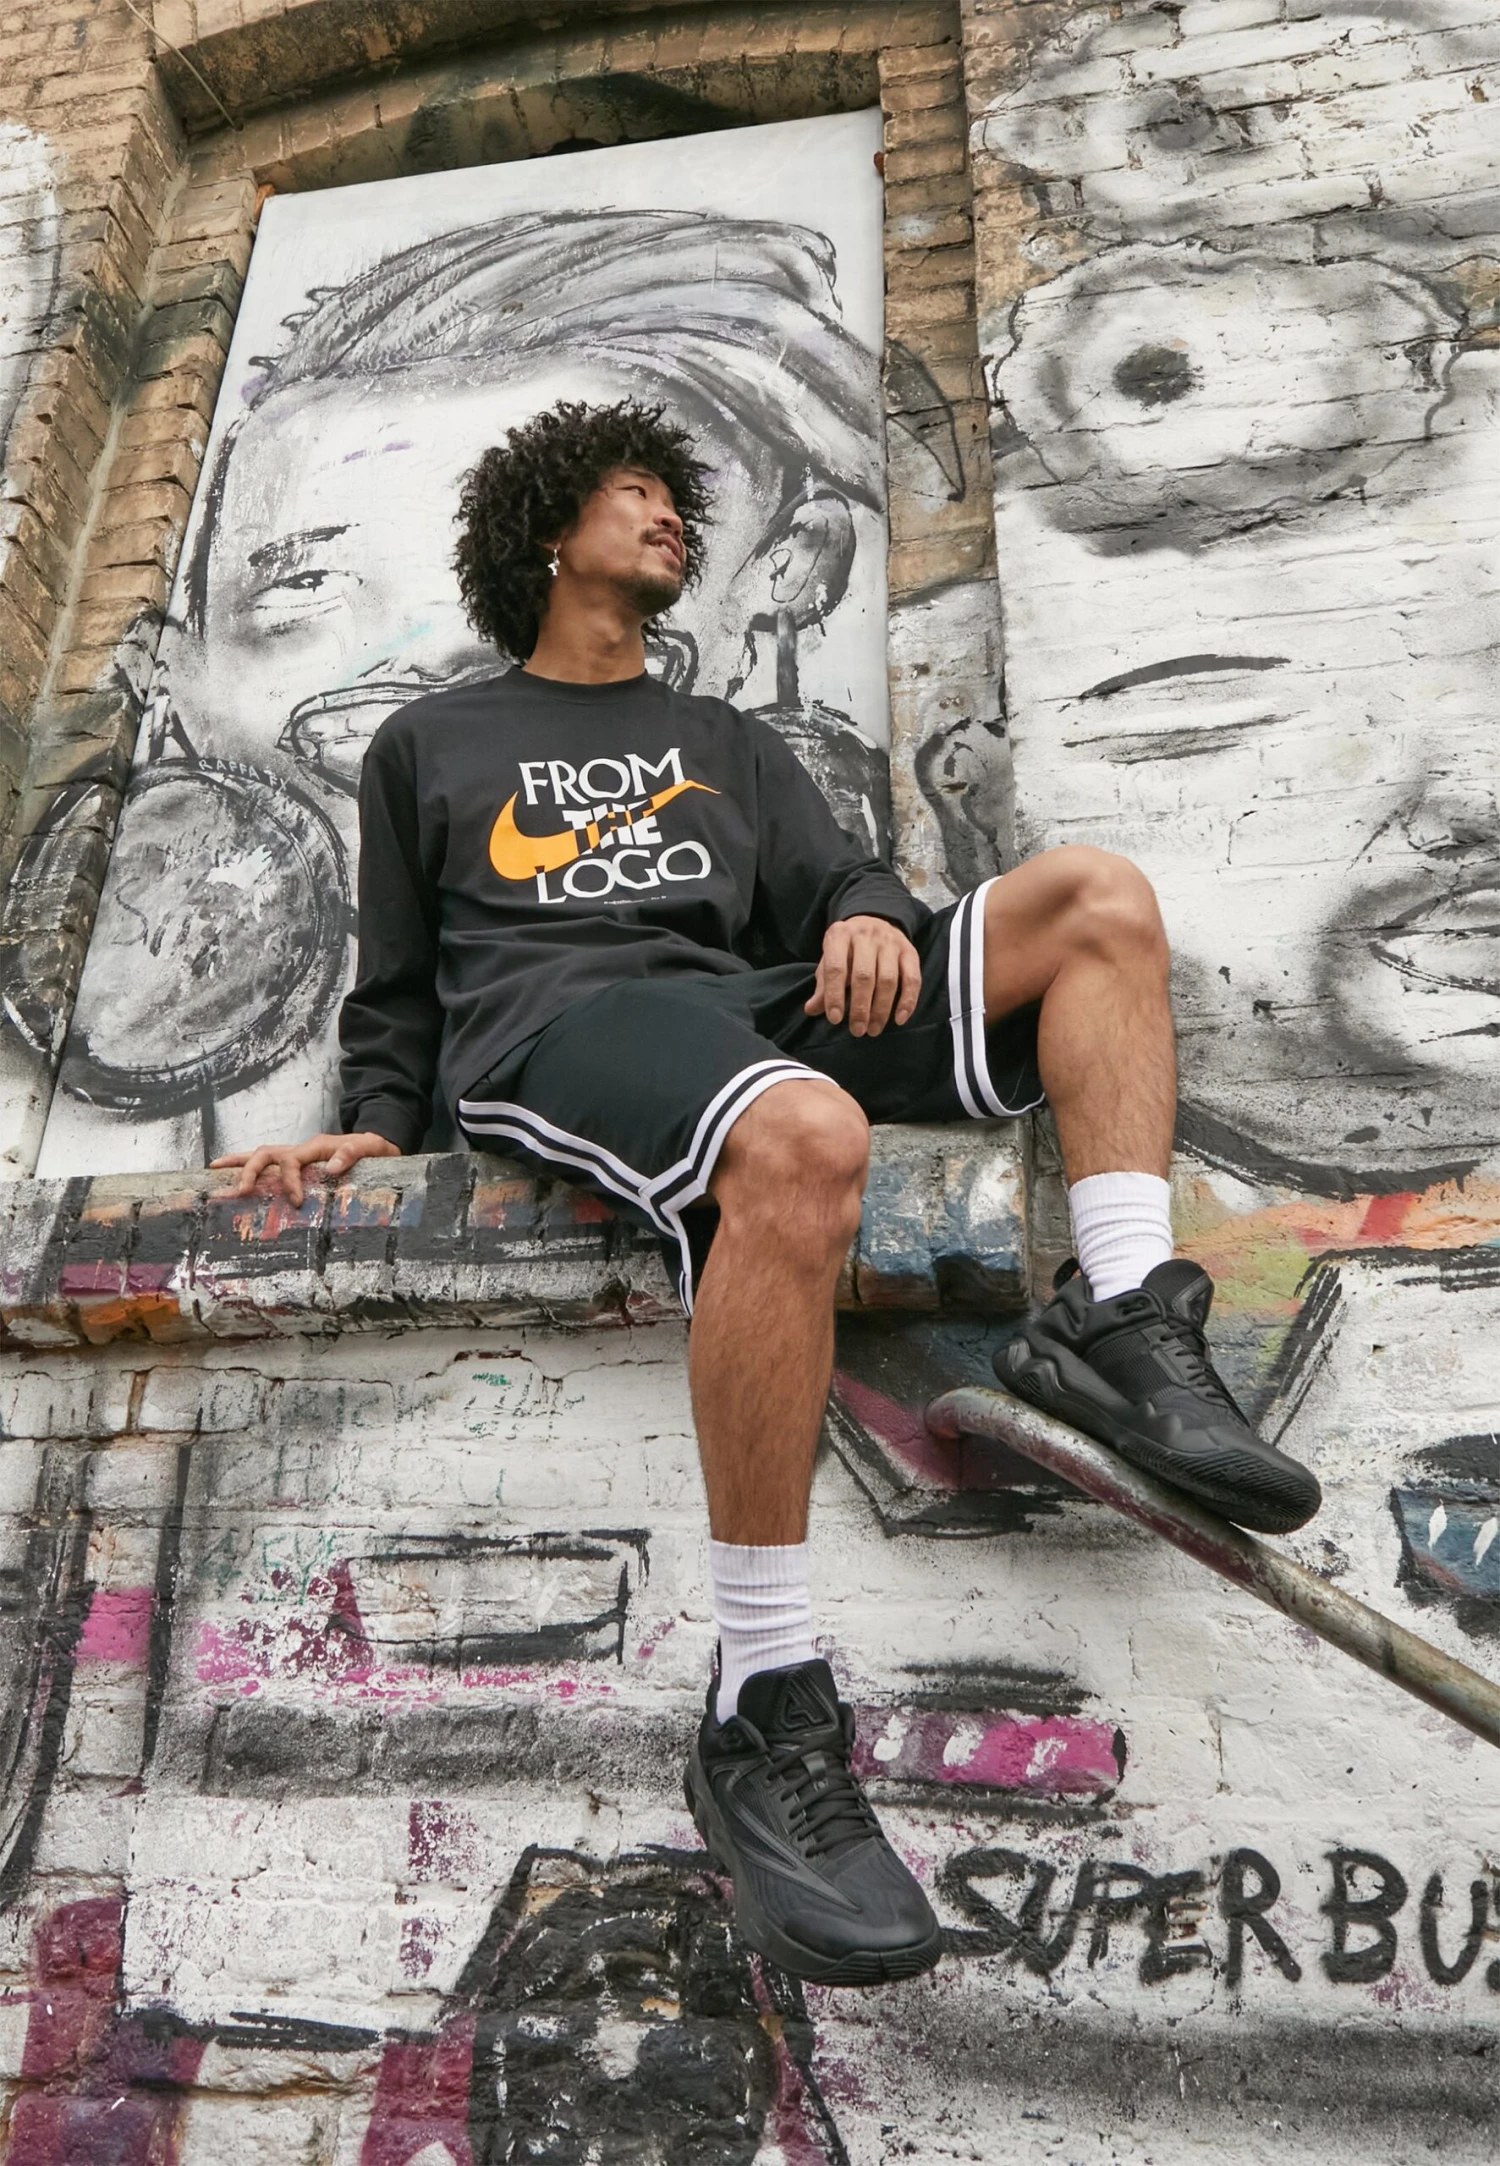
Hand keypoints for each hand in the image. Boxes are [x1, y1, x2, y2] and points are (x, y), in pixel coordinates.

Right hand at [210, 1131, 400, 1205]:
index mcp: (315, 1147)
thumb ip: (352, 1154)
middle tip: (241, 1192)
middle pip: (266, 1153)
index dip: (289, 1180)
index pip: (292, 1161)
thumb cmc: (374, 1148)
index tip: (295, 1202)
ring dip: (238, 1163)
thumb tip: (331, 1169)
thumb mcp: (371, 1147)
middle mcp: (301, 1150)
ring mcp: (296, 1156)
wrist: (378, 1143)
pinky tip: (233, 1180)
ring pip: (261, 1155)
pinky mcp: (297, 1166)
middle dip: (250, 1170)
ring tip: (214, 1172)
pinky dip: (248, 1169)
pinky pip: (269, 1167)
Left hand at [804, 915, 921, 1036]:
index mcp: (840, 935)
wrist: (875, 920)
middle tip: (857, 1030)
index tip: (835, 1019)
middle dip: (860, 1007)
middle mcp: (866, 935)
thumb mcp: (830, 960)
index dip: (834, 995)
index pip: (836, 968)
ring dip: (881, 1009)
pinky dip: (907, 1001)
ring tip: (873, 1029)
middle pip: (864, 976)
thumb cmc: (847, 949)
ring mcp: (890, 942)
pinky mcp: (909, 951)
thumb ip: (823, 985)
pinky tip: (899, 1019)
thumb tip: (811, 1010)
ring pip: (888, 979)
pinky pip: (912, 979)